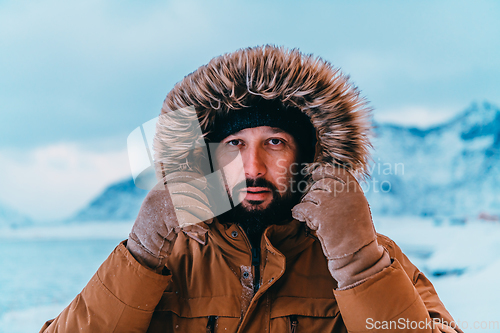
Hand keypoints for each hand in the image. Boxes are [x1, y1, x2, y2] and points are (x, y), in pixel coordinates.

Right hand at [127, 172, 213, 272]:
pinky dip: (199, 226)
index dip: (193, 178)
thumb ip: (173, 196)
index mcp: (158, 189)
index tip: (204, 183)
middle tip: (209, 209)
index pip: (177, 176)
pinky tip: (203, 230)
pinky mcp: (170, 220)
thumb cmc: (154, 226)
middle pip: (188, 190)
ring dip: (204, 213)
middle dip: (202, 199)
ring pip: (191, 204)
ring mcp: (164, 205)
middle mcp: (160, 194)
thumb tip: (197, 191)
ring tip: (210, 220)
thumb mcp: (159, 206)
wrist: (142, 244)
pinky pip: (191, 220)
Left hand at [292, 166, 389, 288]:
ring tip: (312, 217)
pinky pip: (302, 207)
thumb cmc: (357, 235)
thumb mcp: (358, 208)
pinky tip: (298, 216)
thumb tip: (325, 186)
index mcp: (355, 191)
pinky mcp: (319, 215)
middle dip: (314, 193)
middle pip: (321, 184)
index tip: (315, 173)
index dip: (324, 171)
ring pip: (310, 196)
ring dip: (307, 205)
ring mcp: (331, 203)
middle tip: (314, 206)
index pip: (337, 172)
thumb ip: (345, 196)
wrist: (356, 254)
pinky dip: (298, 212)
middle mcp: (343, 193)